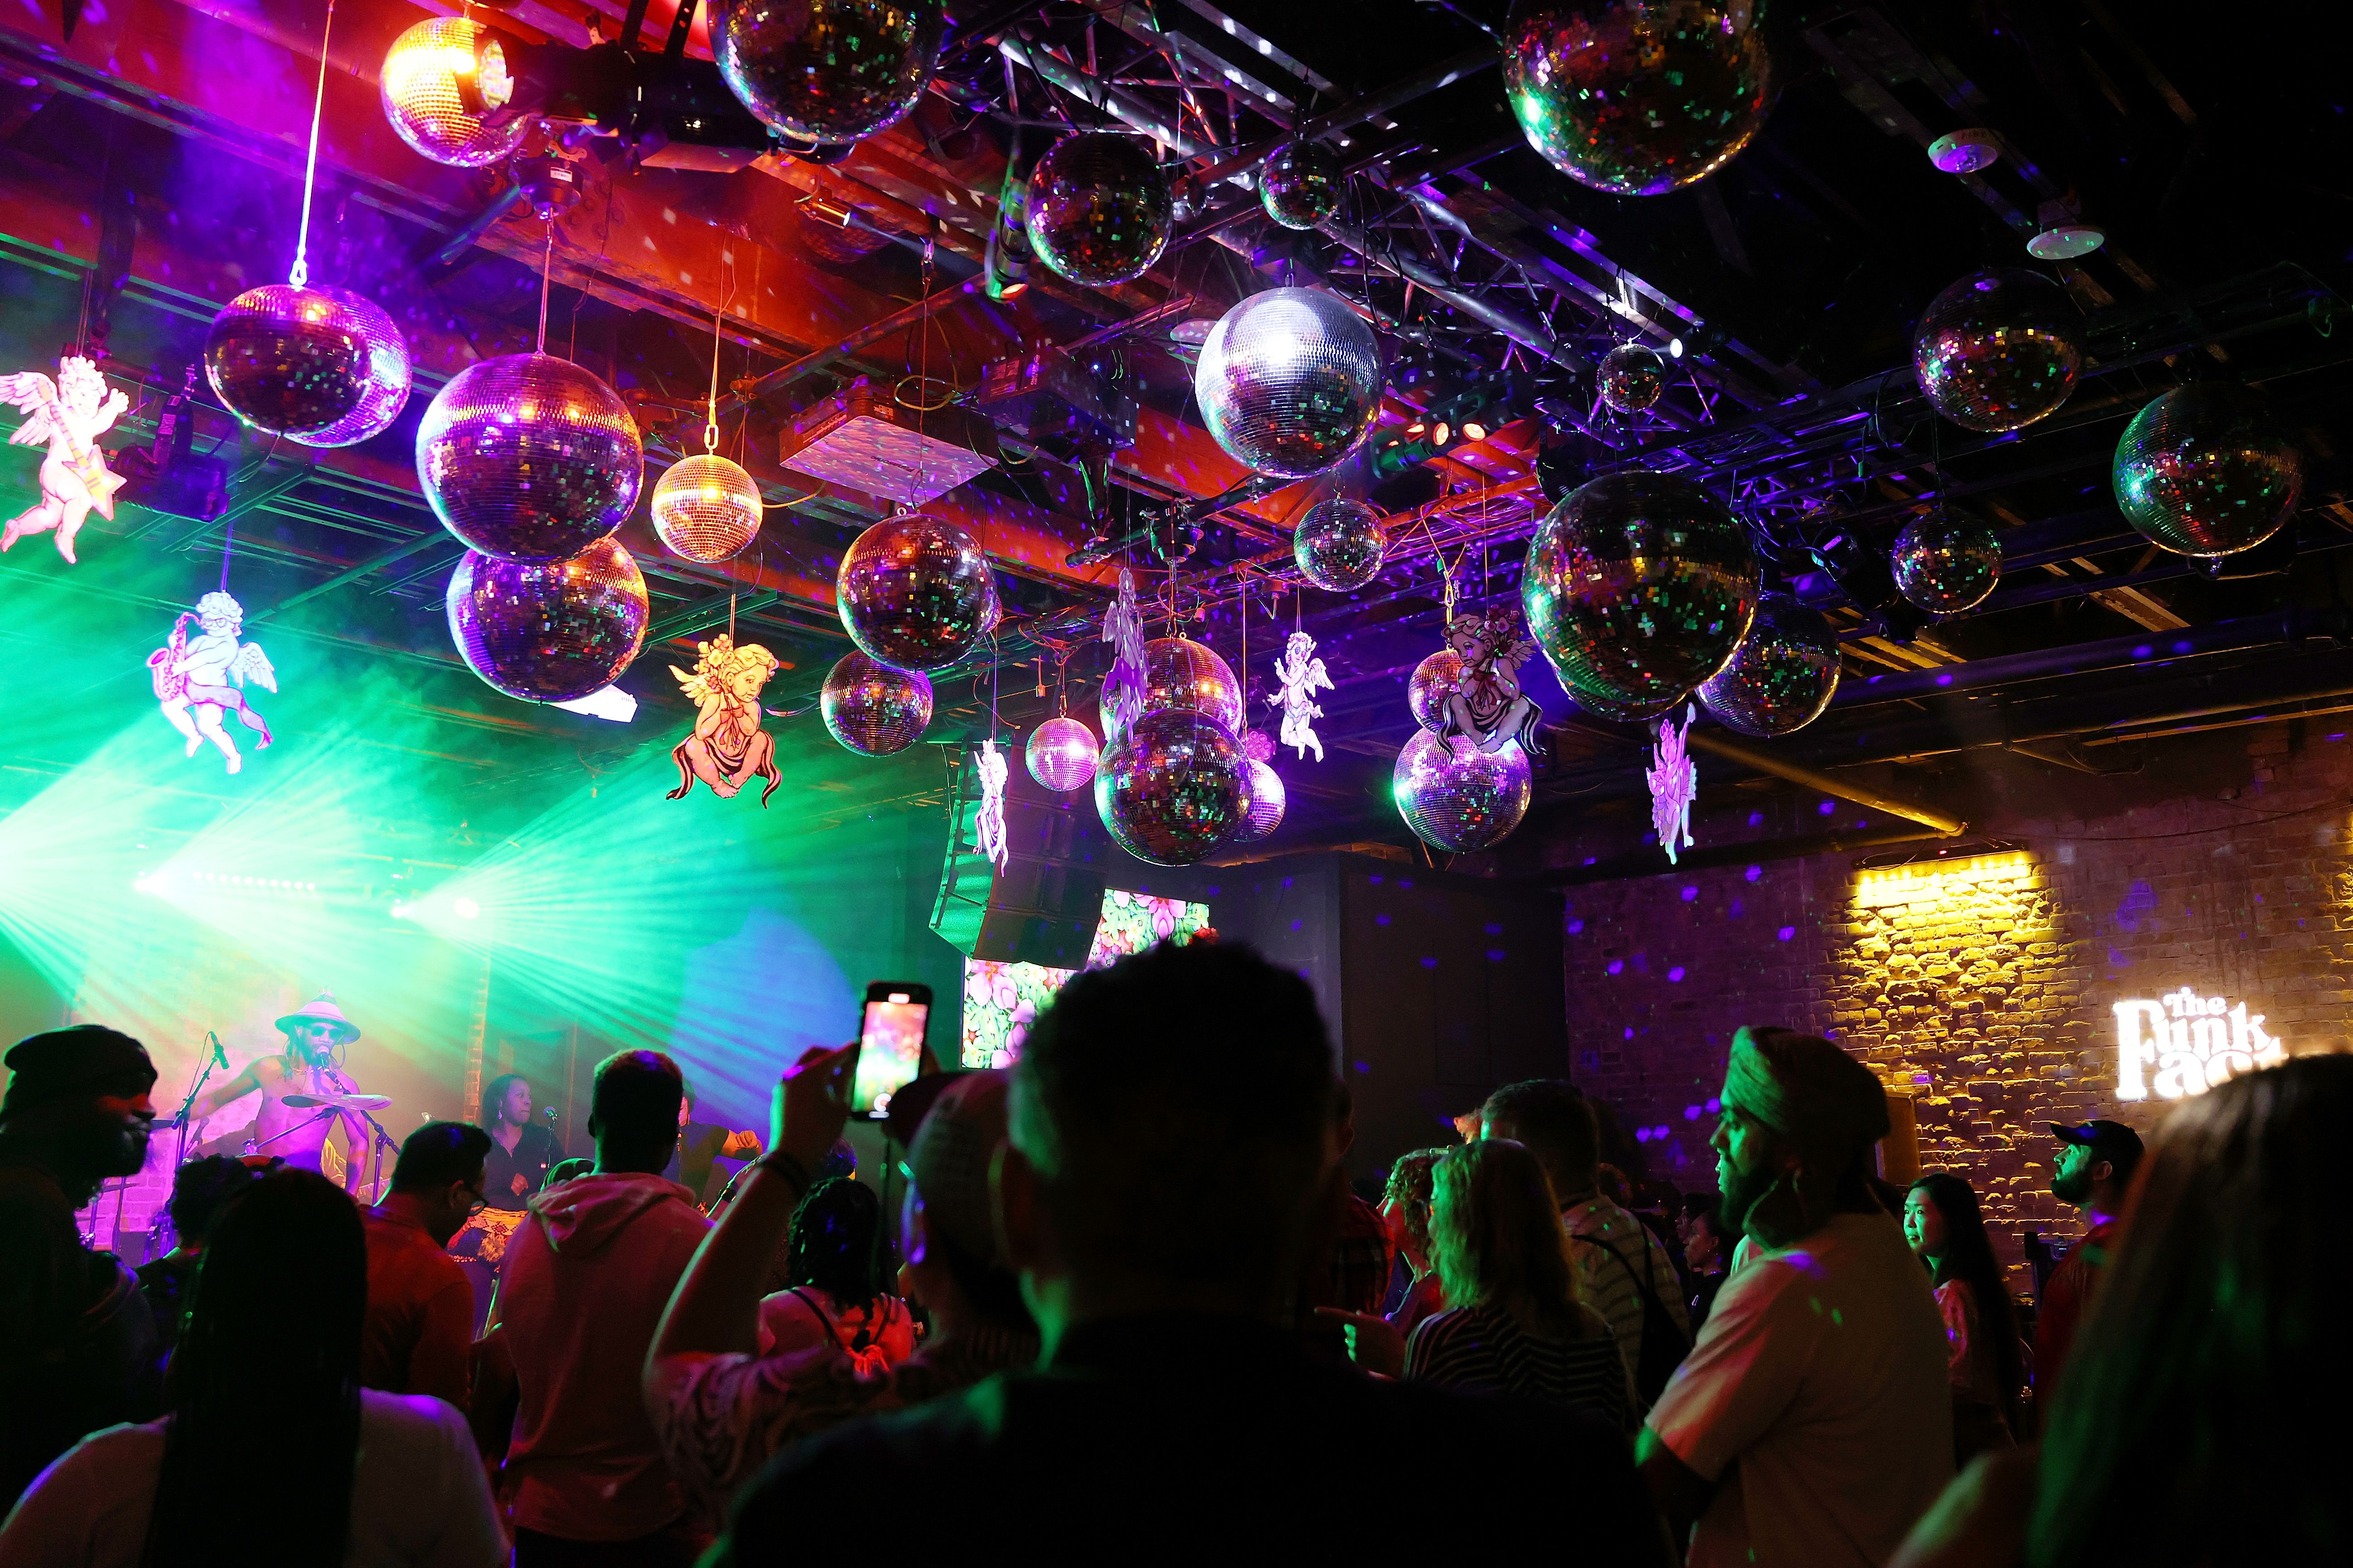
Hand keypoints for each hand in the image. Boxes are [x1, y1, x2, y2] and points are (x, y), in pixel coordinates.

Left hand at [772, 1041, 858, 1171]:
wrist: (790, 1155)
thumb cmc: (820, 1131)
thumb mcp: (840, 1108)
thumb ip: (844, 1083)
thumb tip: (848, 1068)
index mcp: (809, 1074)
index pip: (832, 1056)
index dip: (847, 1051)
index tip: (857, 1046)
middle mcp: (793, 1074)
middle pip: (814, 1054)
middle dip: (830, 1055)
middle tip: (845, 1061)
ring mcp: (783, 1084)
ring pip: (803, 1066)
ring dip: (819, 1067)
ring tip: (835, 1078)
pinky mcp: (779, 1095)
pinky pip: (796, 1078)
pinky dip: (810, 1078)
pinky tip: (820, 1090)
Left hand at [1315, 1307, 1406, 1377]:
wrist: (1399, 1359)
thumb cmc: (1392, 1338)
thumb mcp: (1382, 1323)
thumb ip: (1366, 1318)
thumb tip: (1356, 1313)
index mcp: (1361, 1324)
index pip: (1340, 1316)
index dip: (1327, 1312)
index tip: (1316, 1310)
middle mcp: (1355, 1336)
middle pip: (1348, 1329)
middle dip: (1354, 1330)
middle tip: (1371, 1334)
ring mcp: (1354, 1348)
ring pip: (1350, 1341)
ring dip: (1357, 1341)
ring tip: (1374, 1345)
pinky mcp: (1355, 1358)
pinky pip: (1352, 1351)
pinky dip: (1359, 1351)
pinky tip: (1371, 1353)